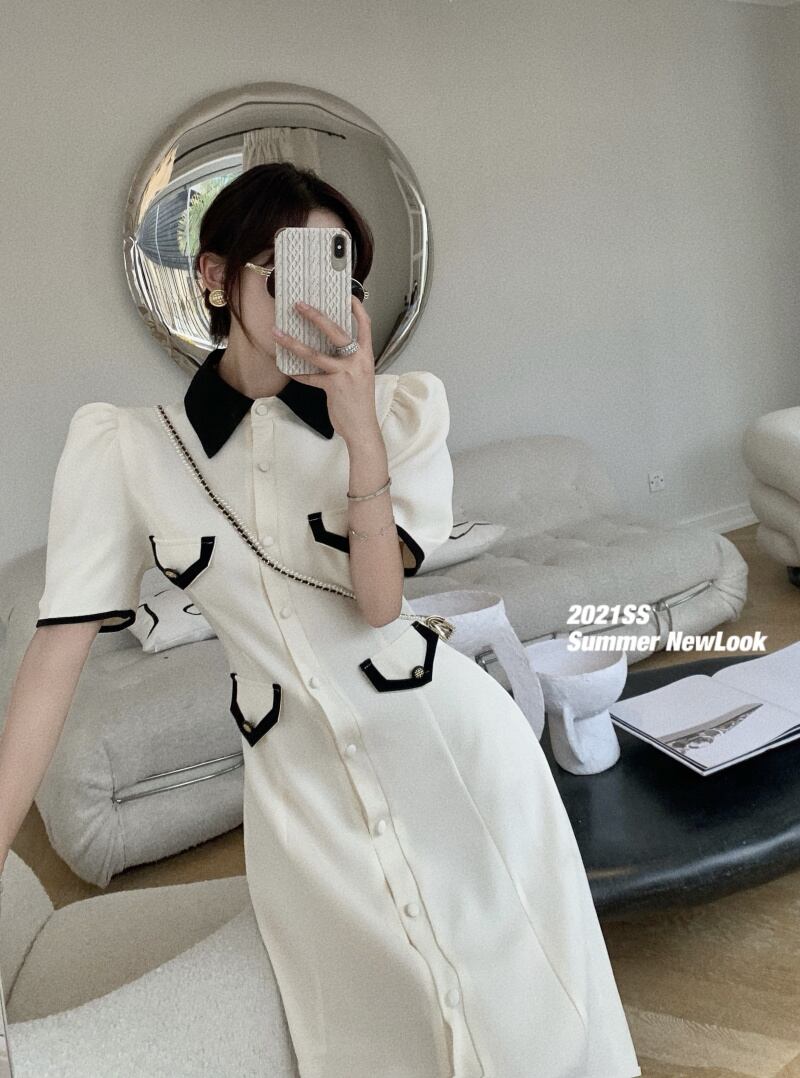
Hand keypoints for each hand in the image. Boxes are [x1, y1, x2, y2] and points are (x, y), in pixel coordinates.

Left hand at [272, 296, 378, 442]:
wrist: (363, 428)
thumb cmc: (360, 402)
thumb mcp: (360, 376)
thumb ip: (350, 361)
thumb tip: (331, 348)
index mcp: (367, 355)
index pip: (365, 325)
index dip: (356, 308)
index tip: (347, 295)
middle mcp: (358, 360)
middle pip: (336, 331)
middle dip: (316, 316)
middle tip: (299, 305)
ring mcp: (346, 373)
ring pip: (316, 354)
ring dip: (294, 343)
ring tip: (278, 333)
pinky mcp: (334, 387)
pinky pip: (310, 377)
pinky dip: (298, 374)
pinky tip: (288, 370)